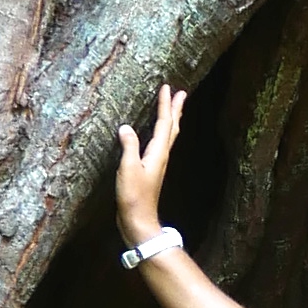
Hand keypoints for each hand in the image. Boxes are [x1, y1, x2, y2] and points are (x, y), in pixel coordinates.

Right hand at [115, 80, 184, 252]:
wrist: (138, 220)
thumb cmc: (134, 197)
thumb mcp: (128, 169)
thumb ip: (129, 147)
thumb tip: (126, 127)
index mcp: (158, 153)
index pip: (164, 123)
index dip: (165, 105)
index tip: (167, 87)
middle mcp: (162, 156)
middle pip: (171, 127)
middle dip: (175, 109)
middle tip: (181, 93)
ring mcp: (158, 163)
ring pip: (168, 136)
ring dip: (171, 119)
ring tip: (173, 108)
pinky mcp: (151, 170)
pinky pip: (160, 144)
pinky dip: (162, 133)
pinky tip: (156, 134)